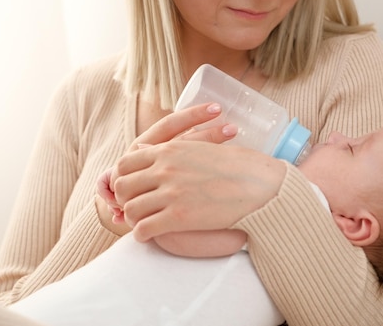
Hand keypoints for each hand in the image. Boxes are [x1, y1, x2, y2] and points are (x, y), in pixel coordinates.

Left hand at [96, 103, 238, 232]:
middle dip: (125, 199)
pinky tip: (151, 235)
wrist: (260, 185)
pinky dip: (142, 234)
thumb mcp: (199, 148)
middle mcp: (165, 169)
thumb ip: (170, 150)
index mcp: (169, 150)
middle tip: (136, 208)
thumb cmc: (236, 166)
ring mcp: (171, 193)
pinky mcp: (179, 217)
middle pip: (122, 187)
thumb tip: (146, 150)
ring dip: (133, 219)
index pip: (125, 164)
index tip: (133, 189)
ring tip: (144, 223)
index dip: (124, 179)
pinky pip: (143, 229)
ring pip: (130, 210)